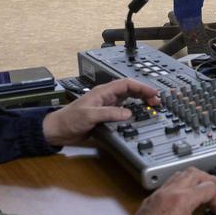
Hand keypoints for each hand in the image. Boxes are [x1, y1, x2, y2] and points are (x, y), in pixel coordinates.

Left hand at [43, 78, 160, 147]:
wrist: (58, 130)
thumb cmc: (70, 119)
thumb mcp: (90, 115)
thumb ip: (109, 113)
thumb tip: (128, 113)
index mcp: (103, 91)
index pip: (127, 84)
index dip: (142, 87)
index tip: (154, 93)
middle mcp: (107, 97)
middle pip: (130, 90)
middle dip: (145, 93)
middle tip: (157, 102)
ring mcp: (107, 106)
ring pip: (128, 99)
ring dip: (141, 101)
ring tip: (152, 107)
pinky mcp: (107, 115)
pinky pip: (124, 110)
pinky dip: (134, 111)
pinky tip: (139, 116)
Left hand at [129, 168, 215, 214]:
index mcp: (182, 201)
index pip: (209, 188)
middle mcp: (171, 192)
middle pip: (196, 173)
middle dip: (211, 179)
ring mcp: (160, 193)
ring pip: (181, 173)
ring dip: (196, 178)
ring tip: (204, 186)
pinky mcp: (153, 197)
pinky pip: (170, 182)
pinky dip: (183, 183)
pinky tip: (186, 194)